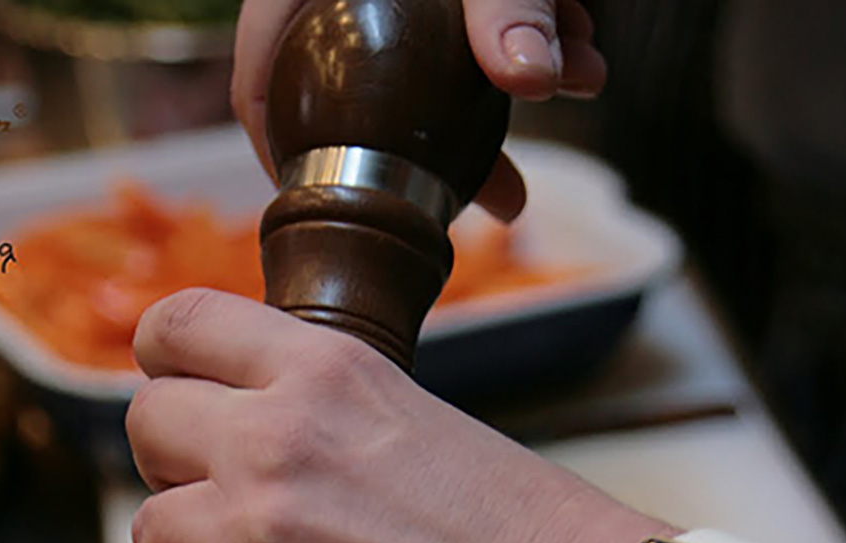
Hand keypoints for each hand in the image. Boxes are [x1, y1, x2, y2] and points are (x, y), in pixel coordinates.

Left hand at [111, 289, 653, 542]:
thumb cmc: (524, 542)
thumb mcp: (419, 420)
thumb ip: (328, 414)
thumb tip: (264, 436)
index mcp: (325, 369)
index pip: (176, 326)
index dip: (168, 370)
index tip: (187, 407)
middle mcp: (274, 437)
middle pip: (145, 425)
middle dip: (174, 468)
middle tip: (224, 511)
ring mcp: (254, 531)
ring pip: (144, 525)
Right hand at [232, 0, 605, 222]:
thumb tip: (533, 82)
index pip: (261, 90)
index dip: (292, 166)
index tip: (346, 219)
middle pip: (364, 91)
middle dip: (453, 145)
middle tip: (509, 198)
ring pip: (429, 54)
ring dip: (511, 82)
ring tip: (583, 82)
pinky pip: (464, 14)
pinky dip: (526, 28)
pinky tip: (584, 44)